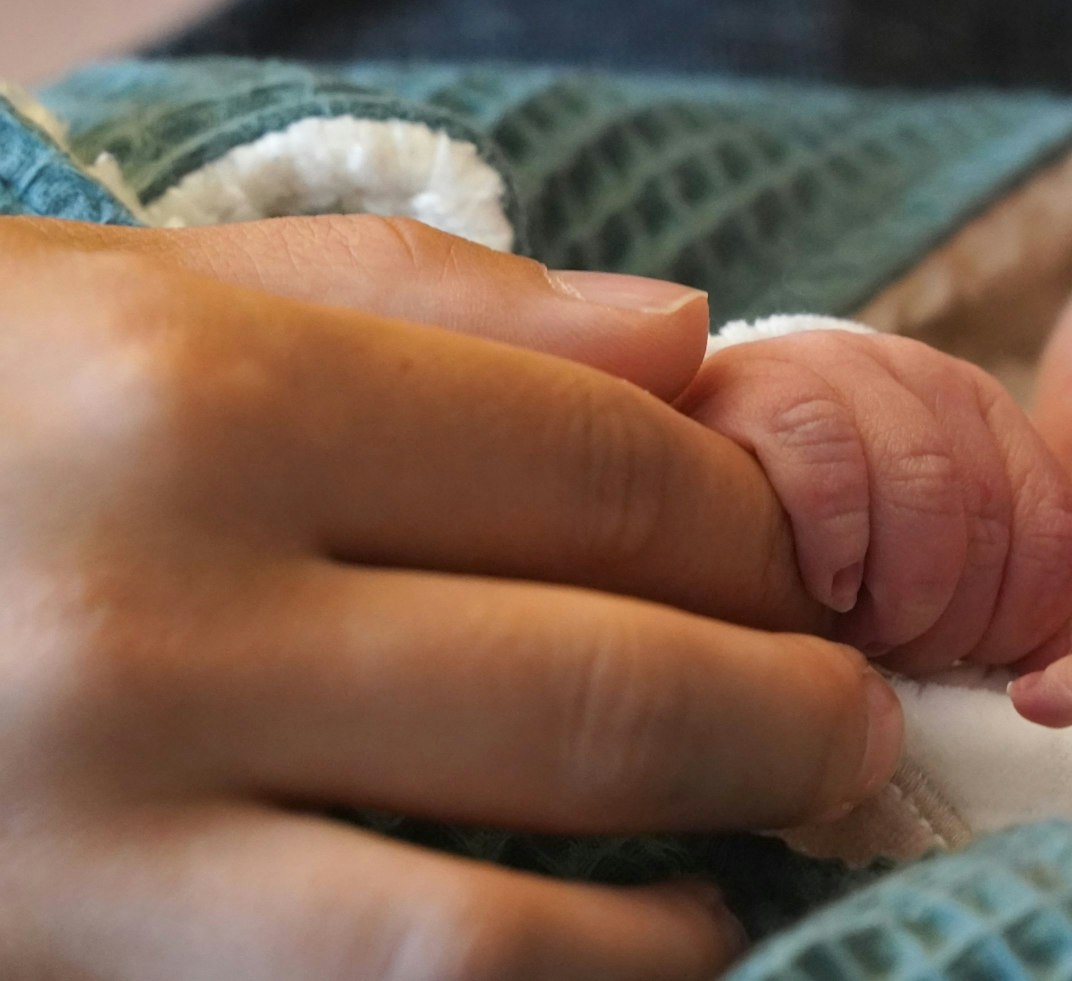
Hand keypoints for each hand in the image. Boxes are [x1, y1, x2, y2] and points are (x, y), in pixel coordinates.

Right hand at [0, 215, 901, 979]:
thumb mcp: (144, 298)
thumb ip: (431, 309)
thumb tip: (693, 343)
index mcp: (195, 400)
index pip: (612, 470)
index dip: (762, 521)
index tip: (808, 552)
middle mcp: (150, 619)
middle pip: (608, 674)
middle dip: (792, 697)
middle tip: (853, 703)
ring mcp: (95, 834)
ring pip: (512, 908)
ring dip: (710, 870)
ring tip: (788, 823)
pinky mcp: (67, 973)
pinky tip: (639, 937)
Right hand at [679, 330, 1071, 673]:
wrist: (662, 463)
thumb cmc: (801, 539)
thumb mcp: (911, 555)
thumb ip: (990, 597)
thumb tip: (1049, 674)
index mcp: (981, 415)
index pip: (1053, 525)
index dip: (1027, 619)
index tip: (976, 669)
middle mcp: (923, 375)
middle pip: (991, 518)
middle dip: (954, 619)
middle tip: (902, 658)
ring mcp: (841, 368)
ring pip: (928, 491)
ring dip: (902, 594)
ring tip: (859, 631)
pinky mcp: (760, 384)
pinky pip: (832, 468)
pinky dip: (836, 546)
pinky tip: (816, 586)